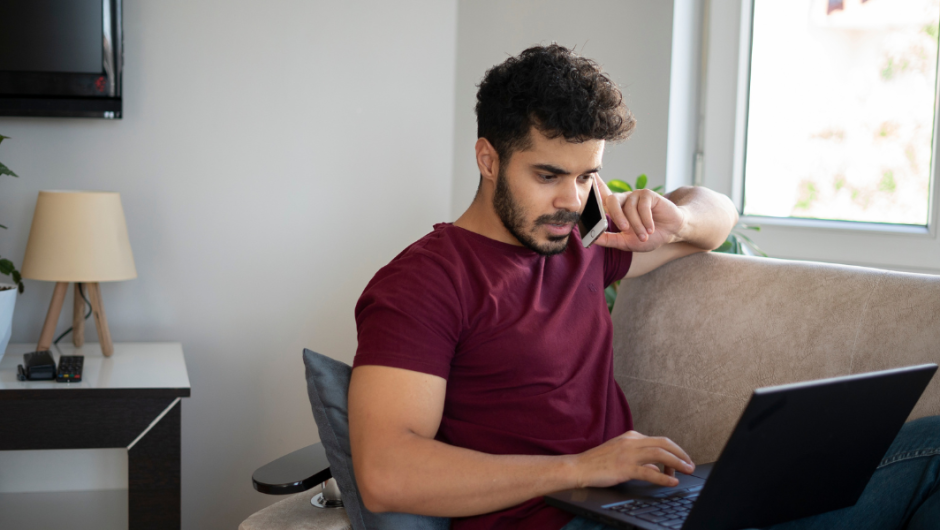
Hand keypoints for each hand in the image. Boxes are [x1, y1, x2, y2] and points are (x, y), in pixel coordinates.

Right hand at [572, 430, 694, 488]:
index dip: (674, 452)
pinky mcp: (624, 467)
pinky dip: (664, 477)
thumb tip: (655, 466)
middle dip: (681, 453)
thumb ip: (639, 458)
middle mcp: (632, 442)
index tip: (681, 462)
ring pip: (660, 454)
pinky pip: (649, 472)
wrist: (579, 467)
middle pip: (664, 443)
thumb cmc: (598, 462)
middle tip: (690, 464)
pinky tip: (671, 482)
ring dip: (677, 463)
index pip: (660, 441)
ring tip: (687, 471)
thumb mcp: (621, 454)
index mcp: (631, 437)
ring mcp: (628, 454)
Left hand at [593, 175, 687, 252]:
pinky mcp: (648, 194)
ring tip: (644, 236)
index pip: (600, 196)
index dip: (593, 186)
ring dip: (637, 225)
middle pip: (612, 201)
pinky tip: (651, 228)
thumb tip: (591, 240)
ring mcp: (635, 195)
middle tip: (625, 229)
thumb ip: (609, 240)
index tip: (587, 176)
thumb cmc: (647, 236)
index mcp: (615, 210)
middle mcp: (623, 200)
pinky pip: (643, 206)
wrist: (671, 231)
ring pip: (629, 208)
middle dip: (617, 216)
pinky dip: (646, 220)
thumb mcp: (626, 242)